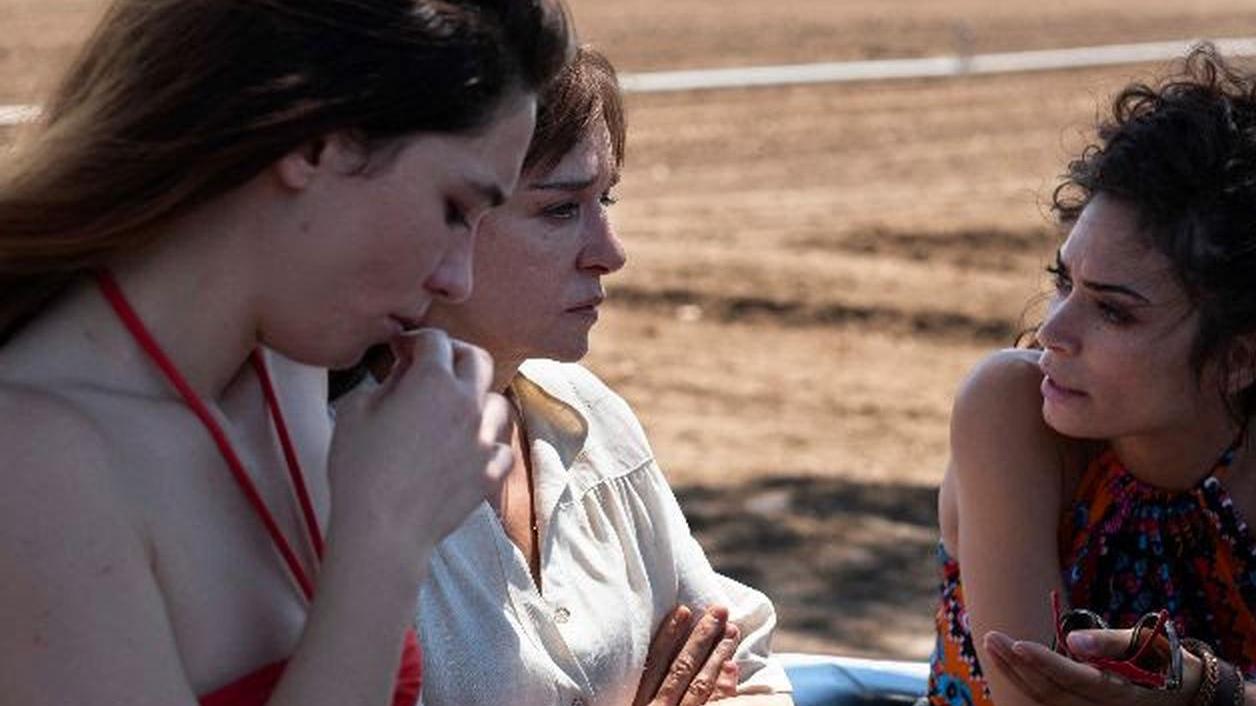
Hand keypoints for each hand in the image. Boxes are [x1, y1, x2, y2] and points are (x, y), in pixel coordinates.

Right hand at [327, 329, 510, 558]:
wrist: (383, 530)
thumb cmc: (360, 470)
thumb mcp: (355, 411)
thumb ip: (385, 382)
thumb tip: (404, 373)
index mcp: (433, 382)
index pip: (435, 340)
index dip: (415, 339)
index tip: (402, 349)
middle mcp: (467, 404)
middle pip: (478, 359)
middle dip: (455, 354)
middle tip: (434, 365)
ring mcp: (484, 439)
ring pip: (497, 403)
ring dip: (478, 399)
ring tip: (457, 409)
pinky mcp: (491, 472)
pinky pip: (502, 447)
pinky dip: (489, 443)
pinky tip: (470, 447)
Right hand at [634, 604, 742, 705]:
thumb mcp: (629, 704)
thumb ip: (646, 681)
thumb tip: (638, 651)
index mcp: (639, 701)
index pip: (654, 662)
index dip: (669, 634)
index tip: (683, 610)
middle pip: (681, 668)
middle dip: (701, 636)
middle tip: (719, 610)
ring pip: (700, 684)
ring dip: (718, 654)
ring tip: (731, 630)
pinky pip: (713, 705)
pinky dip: (723, 686)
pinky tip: (732, 665)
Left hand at [983, 629, 1201, 705]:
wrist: (1188, 691)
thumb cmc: (1168, 660)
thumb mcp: (1151, 643)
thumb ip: (1111, 642)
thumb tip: (1072, 640)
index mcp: (1121, 691)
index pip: (1075, 679)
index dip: (1044, 663)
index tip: (1017, 644)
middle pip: (1051, 692)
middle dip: (1018, 666)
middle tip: (992, 637)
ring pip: (1046, 700)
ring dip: (1015, 674)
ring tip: (993, 645)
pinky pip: (1050, 701)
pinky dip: (1025, 684)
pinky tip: (1007, 664)